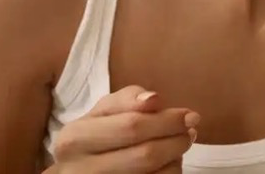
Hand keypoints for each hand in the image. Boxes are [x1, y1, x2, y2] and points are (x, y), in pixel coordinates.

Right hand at [47, 85, 198, 173]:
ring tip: (179, 145)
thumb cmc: (93, 137)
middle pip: (145, 155)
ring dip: (175, 158)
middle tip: (190, 131)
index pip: (131, 127)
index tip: (190, 115)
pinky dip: (169, 171)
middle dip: (176, 140)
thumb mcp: (101, 113)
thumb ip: (126, 100)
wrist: (74, 173)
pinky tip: (168, 162)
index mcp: (75, 139)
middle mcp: (80, 169)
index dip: (167, 121)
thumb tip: (153, 99)